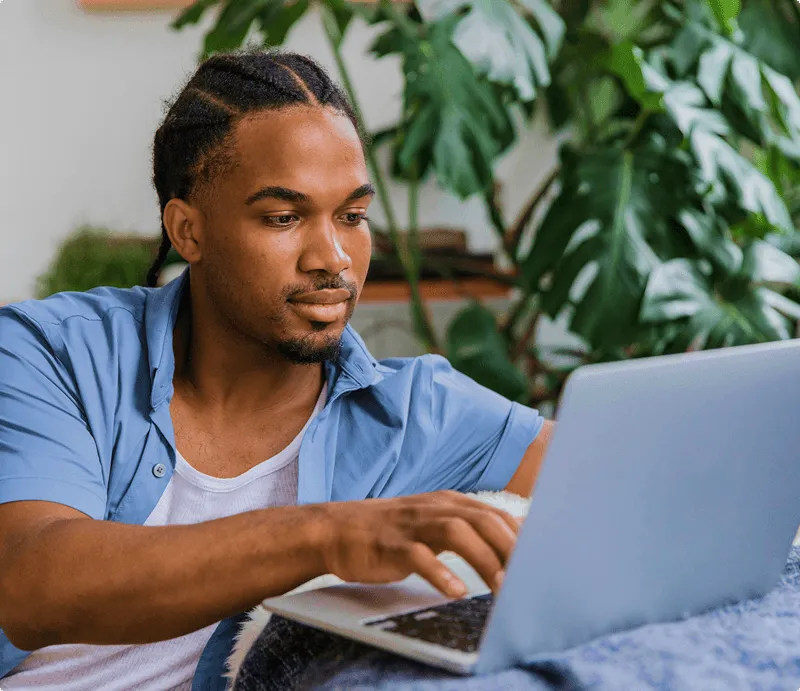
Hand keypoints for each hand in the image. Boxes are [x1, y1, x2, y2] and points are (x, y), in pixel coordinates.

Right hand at [317, 490, 518, 597]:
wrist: (337, 530)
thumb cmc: (392, 533)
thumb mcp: (434, 524)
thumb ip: (469, 530)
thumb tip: (513, 542)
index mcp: (450, 503)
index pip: (497, 515)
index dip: (523, 538)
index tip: (543, 564)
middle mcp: (435, 508)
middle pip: (483, 520)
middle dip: (511, 549)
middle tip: (531, 579)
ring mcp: (412, 524)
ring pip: (457, 533)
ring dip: (484, 560)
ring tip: (502, 588)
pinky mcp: (391, 544)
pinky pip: (419, 556)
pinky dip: (440, 572)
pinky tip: (455, 591)